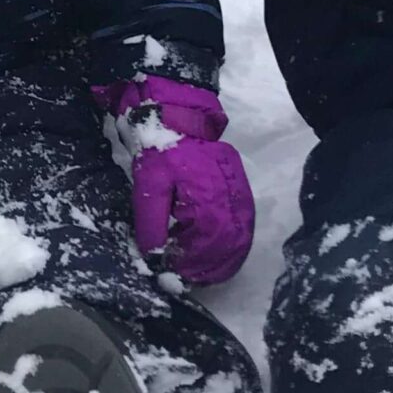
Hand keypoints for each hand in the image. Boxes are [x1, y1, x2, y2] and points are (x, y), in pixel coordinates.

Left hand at [102, 77, 254, 284]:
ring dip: (223, 261)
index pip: (207, 244)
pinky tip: (215, 256)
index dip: (192, 264)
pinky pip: (244, 226)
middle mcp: (232, 198)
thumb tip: (155, 260)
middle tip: (187, 279)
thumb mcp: (148, 187)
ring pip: (241, 239)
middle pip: (230, 246)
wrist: (181, 114)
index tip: (173, 273)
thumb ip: (152, 225)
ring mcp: (241, 194)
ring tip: (201, 273)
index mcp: (209, 197)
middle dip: (210, 268)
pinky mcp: (242, 190)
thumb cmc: (161, 148)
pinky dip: (233, 246)